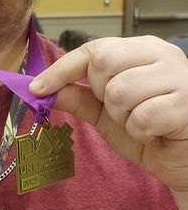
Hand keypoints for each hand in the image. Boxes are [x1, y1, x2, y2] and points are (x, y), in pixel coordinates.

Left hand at [30, 36, 187, 193]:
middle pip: (103, 63)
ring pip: (120, 92)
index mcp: (143, 50)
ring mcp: (178, 77)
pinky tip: (156, 133)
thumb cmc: (152, 131)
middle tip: (119, 110)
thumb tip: (43, 89)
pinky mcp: (186, 104)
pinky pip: (142, 118)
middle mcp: (163, 55)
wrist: (184, 159)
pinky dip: (141, 133)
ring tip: (141, 122)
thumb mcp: (107, 114)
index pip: (94, 49)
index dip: (61, 69)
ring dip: (122, 118)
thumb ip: (79, 98)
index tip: (36, 88)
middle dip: (100, 94)